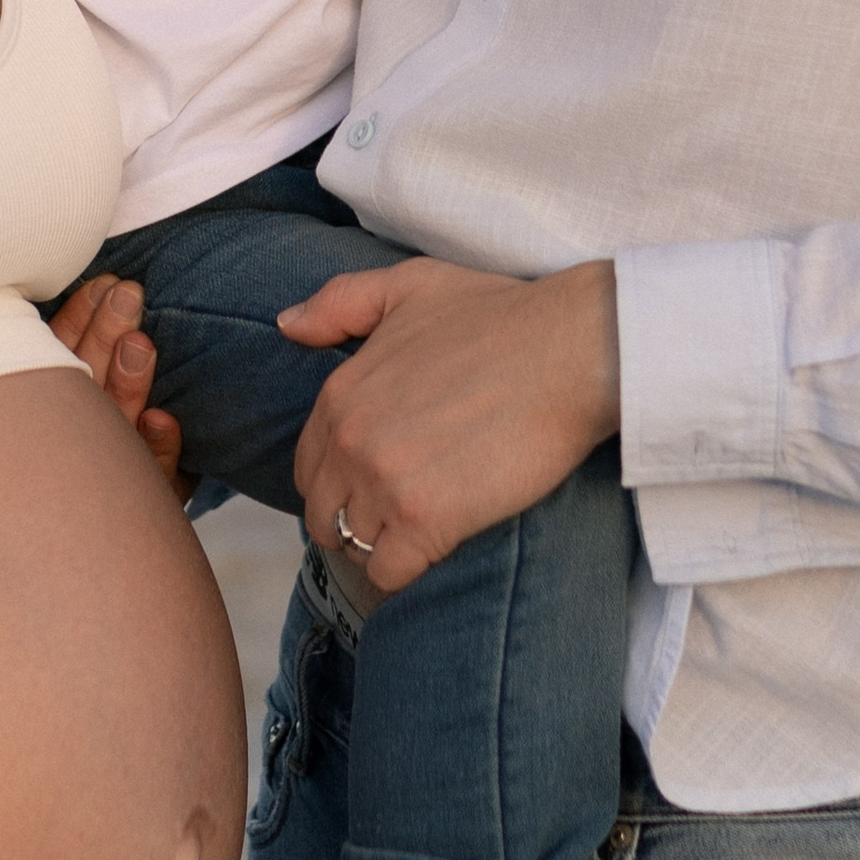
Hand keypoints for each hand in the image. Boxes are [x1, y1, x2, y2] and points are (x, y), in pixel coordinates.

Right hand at [49, 272, 187, 498]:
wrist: (105, 531)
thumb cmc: (98, 454)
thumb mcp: (82, 402)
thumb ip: (77, 346)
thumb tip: (96, 305)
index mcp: (64, 402)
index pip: (64, 354)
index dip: (79, 318)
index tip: (102, 284)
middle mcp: (84, 432)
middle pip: (90, 378)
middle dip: (106, 334)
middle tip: (126, 294)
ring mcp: (116, 462)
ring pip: (118, 417)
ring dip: (129, 381)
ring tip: (141, 343)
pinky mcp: (156, 490)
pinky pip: (157, 470)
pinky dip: (158, 446)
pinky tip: (163, 420)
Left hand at [282, 259, 619, 592]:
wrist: (572, 351)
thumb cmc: (501, 315)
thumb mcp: (410, 285)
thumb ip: (340, 303)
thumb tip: (287, 326)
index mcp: (339, 395)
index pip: (308, 468)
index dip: (339, 481)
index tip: (379, 480)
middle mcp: (350, 442)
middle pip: (323, 516)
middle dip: (355, 520)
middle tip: (403, 513)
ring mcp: (385, 485)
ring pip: (354, 548)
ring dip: (384, 545)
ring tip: (424, 529)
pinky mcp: (427, 522)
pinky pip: (388, 574)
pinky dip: (406, 571)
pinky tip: (435, 549)